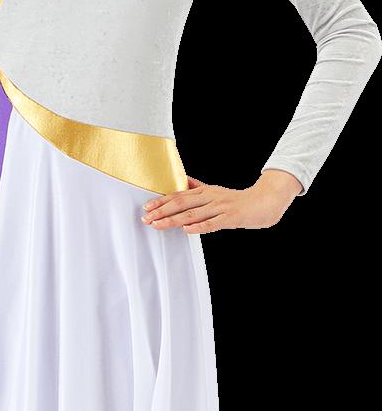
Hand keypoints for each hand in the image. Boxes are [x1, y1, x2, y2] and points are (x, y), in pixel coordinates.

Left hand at [140, 172, 301, 233]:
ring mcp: (220, 207)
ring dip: (173, 220)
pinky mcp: (230, 217)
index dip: (161, 202)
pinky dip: (198, 226)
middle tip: (145, 218)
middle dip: (161, 211)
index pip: (178, 195)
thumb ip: (198, 187)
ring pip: (192, 213)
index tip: (146, 208)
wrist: (264, 202)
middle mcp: (210, 197)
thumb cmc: (237, 199)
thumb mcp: (215, 191)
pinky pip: (212, 223)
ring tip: (158, 225)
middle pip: (181, 203)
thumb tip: (182, 180)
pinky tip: (186, 230)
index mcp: (205, 191)